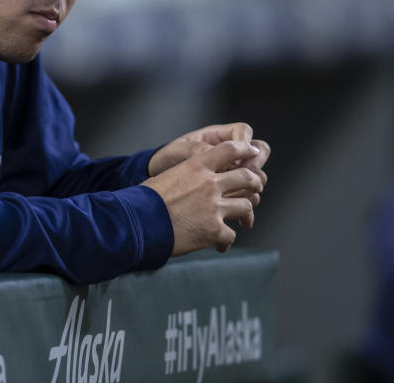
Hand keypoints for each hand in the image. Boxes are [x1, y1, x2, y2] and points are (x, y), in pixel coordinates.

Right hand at [141, 140, 265, 255]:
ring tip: (242, 221)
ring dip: (244, 214)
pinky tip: (219, 244)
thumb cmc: (144, 200)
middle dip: (254, 183)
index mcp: (196, 166)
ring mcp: (214, 207)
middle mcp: (209, 184)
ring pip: (246, 206)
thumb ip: (185, 175)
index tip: (253, 152)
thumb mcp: (166, 176)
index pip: (229, 149)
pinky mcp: (214, 230)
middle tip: (256, 188)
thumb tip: (187, 181)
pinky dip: (226, 240)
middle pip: (246, 177)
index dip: (245, 149)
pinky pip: (231, 235)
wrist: (138, 223)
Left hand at [148, 124, 268, 199]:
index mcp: (217, 137)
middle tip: (248, 182)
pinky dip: (246, 208)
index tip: (239, 159)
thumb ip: (196, 150)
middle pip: (259, 152)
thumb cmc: (167, 160)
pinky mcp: (230, 193)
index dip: (245, 144)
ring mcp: (232, 173)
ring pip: (257, 177)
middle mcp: (229, 154)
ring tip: (242, 202)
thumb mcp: (177, 151)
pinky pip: (247, 197)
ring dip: (253, 189)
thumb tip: (212, 154)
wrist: (159, 185)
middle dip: (255, 167)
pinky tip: (238, 220)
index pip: (243, 131)